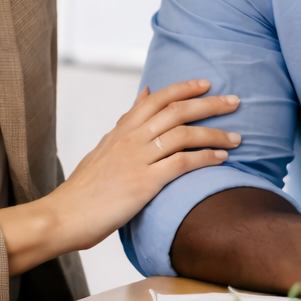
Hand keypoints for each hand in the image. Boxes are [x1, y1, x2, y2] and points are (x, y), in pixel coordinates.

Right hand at [0, 80, 238, 273]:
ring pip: (183, 134)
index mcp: (121, 130)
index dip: (184, 88)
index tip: (207, 84)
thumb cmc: (85, 188)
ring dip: (214, 134)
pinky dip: (204, 158)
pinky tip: (221, 160)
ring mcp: (136, 159)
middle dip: (209, 104)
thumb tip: (144, 93)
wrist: (63, 216)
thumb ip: (127, 122)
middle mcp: (130, 139)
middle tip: (235, 102)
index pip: (157, 98)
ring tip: (237, 137)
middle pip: (176, 111)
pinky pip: (180, 163)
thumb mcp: (104, 147)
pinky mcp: (143, 183)